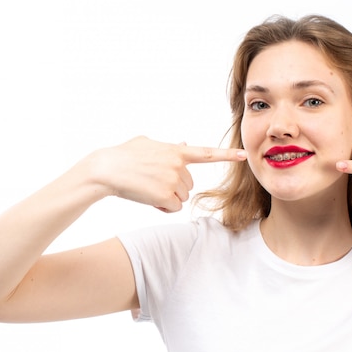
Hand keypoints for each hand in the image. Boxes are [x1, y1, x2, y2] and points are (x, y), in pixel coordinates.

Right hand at [91, 136, 245, 212]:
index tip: (244, 155)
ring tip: (147, 187)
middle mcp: (178, 164)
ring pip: (181, 198)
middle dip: (174, 188)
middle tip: (152, 182)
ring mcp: (172, 180)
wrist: (107, 169)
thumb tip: (184, 143)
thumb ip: (168, 146)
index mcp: (176, 151)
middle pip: (189, 186)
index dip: (227, 155)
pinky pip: (172, 208)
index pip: (206, 153)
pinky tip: (146, 197)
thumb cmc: (123, 156)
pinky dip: (162, 207)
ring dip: (167, 198)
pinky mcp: (165, 195)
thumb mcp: (147, 144)